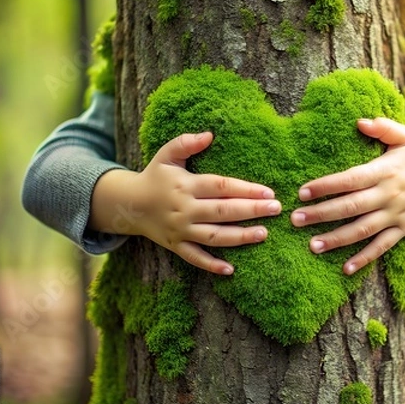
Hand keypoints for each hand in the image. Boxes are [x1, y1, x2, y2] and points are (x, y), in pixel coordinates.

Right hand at [89, 132, 280, 274]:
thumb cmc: (155, 176)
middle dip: (251, 211)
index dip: (246, 189)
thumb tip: (209, 134)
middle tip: (276, 209)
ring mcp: (180, 230)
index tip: (268, 191)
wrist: (128, 204)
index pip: (221, 187)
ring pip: (214, 237)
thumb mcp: (166, 155)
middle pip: (223, 211)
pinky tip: (231, 269)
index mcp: (185, 185)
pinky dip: (211, 265)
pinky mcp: (176, 246)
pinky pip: (195, 258)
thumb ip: (186, 143)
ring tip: (264, 233)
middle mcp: (184, 209)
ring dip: (240, 237)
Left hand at [290, 118, 404, 274]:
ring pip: (362, 230)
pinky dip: (364, 259)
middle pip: (351, 207)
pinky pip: (381, 247)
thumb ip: (384, 128)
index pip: (351, 179)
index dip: (326, 186)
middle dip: (321, 214)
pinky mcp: (402, 231)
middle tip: (295, 219)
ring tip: (312, 245)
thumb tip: (360, 122)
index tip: (303, 192)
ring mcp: (395, 216)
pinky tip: (345, 269)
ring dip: (336, 239)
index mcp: (385, 171)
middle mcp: (388, 195)